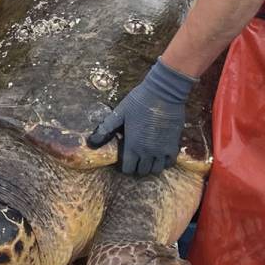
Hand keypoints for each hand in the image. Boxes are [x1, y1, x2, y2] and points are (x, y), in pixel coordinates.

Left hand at [88, 59, 196, 175]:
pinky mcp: (173, 145)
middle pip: (141, 171)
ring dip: (150, 166)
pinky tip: (160, 154)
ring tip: (147, 158)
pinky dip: (164, 162)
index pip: (127, 169)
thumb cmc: (139, 101)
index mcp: (132, 145)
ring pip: (156, 170)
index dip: (125, 167)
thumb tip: (91, 142)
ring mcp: (161, 150)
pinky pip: (169, 162)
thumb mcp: (120, 113)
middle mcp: (147, 151)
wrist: (164, 92)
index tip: (124, 160)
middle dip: (137, 167)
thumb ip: (106, 128)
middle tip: (135, 159)